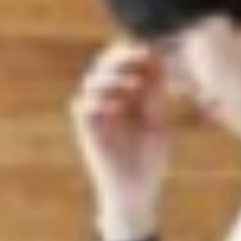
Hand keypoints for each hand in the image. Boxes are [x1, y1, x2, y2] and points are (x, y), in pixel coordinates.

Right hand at [70, 42, 171, 240]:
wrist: (138, 189)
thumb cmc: (151, 158)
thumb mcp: (158, 121)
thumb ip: (155, 95)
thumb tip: (158, 62)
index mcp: (128, 96)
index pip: (123, 63)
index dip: (133, 53)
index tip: (151, 50)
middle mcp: (109, 100)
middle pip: (104, 65)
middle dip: (120, 57)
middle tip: (139, 55)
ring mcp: (97, 115)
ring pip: (91, 82)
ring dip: (112, 77)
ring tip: (134, 83)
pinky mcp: (88, 132)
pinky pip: (83, 108)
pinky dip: (98, 102)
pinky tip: (118, 106)